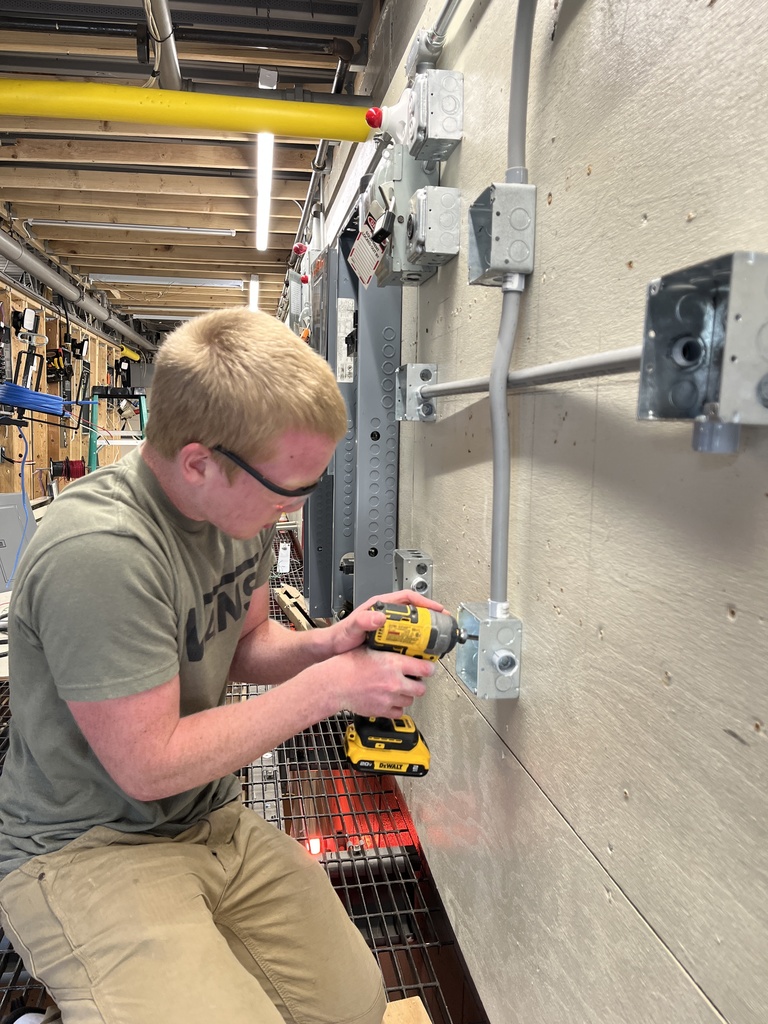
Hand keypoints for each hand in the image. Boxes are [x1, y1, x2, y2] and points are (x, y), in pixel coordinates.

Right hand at [327, 646, 434, 718]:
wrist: (334, 684)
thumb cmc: (347, 665)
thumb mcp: (370, 648)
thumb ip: (387, 650)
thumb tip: (399, 646)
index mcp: (393, 663)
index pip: (425, 668)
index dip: (428, 668)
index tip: (428, 668)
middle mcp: (395, 682)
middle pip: (421, 688)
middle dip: (418, 683)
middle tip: (413, 680)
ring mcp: (390, 698)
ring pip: (410, 700)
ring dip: (406, 695)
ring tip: (398, 689)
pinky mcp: (383, 711)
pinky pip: (399, 712)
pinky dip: (396, 707)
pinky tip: (390, 700)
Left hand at [328, 589, 446, 656]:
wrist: (333, 650)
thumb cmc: (340, 636)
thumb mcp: (352, 627)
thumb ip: (362, 621)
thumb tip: (379, 616)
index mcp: (381, 606)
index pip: (408, 598)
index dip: (425, 602)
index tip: (436, 609)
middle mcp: (386, 615)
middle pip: (414, 613)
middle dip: (430, 618)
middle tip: (441, 626)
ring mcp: (388, 628)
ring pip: (412, 627)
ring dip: (424, 633)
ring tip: (434, 641)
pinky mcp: (387, 640)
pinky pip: (406, 640)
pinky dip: (414, 645)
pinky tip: (418, 653)